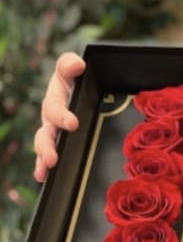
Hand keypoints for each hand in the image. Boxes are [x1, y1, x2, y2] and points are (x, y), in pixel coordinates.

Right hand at [33, 52, 85, 181]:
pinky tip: (42, 176)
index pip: (55, 105)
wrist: (82, 85)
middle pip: (45, 131)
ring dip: (44, 156)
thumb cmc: (76, 77)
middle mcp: (51, 115)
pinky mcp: (57, 141)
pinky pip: (48, 155)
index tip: (72, 123)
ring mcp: (53, 130)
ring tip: (47, 167)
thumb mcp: (72, 68)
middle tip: (52, 157)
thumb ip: (70, 64)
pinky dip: (43, 165)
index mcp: (56, 97)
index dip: (62, 115)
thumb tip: (77, 64)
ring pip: (45, 143)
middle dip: (47, 145)